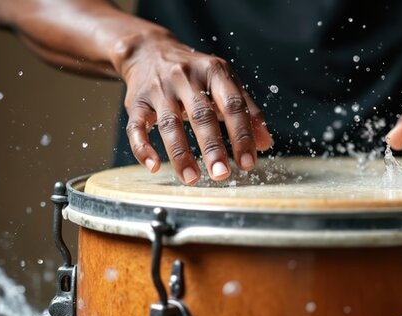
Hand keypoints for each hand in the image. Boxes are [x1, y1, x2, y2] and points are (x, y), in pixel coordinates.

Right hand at [118, 34, 271, 184]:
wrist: (150, 51)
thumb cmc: (196, 74)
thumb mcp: (224, 82)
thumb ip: (247, 110)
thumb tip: (265, 144)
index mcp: (214, 71)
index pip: (232, 105)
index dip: (241, 135)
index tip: (247, 163)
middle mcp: (185, 77)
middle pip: (201, 115)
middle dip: (212, 147)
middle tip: (221, 175)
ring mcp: (159, 89)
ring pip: (169, 124)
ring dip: (180, 154)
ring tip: (192, 179)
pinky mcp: (136, 101)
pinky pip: (136, 126)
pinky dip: (142, 147)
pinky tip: (153, 166)